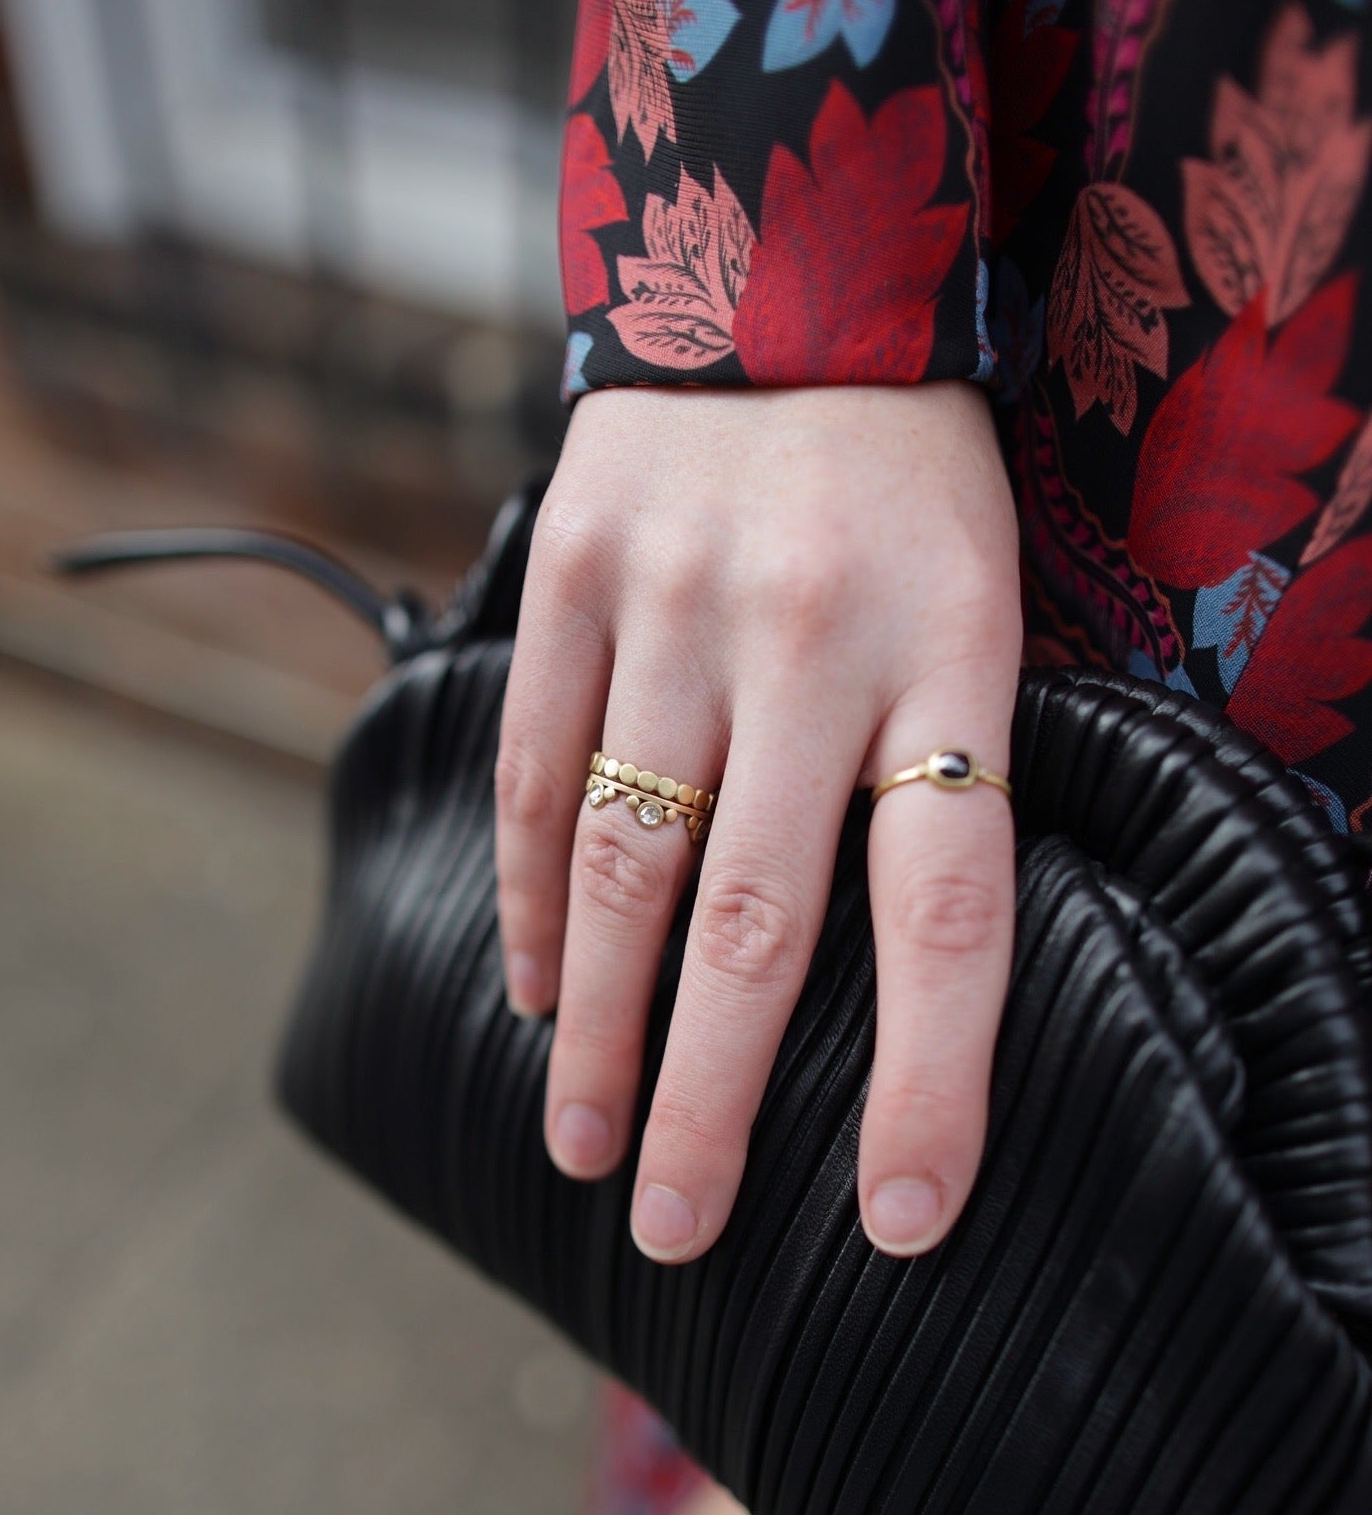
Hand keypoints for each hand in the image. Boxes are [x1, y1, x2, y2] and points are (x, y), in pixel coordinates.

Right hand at [493, 381, 1021, 1261]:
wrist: (791, 284)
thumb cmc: (908, 488)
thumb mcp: (980, 608)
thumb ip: (938, 772)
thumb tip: (890, 990)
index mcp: (951, 656)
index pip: (948, 912)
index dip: (927, 1083)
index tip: (900, 1221)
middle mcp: (809, 641)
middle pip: (755, 923)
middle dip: (707, 1100)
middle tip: (675, 1230)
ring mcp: (676, 604)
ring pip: (624, 866)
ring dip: (600, 1028)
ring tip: (586, 1147)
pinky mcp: (575, 572)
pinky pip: (538, 769)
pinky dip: (534, 899)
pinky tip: (538, 990)